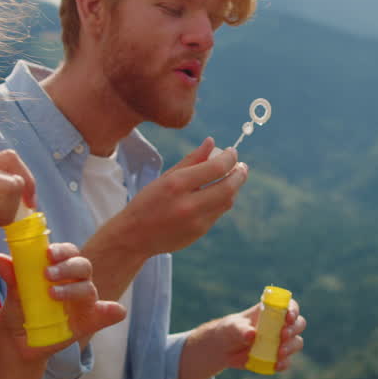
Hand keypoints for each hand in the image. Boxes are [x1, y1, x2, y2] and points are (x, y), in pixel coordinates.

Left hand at [0, 242, 125, 359]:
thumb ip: (12, 276)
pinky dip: (112, 312)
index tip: (48, 253)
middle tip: (48, 274)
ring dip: (74, 289)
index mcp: (59, 270)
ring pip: (88, 288)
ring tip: (53, 295)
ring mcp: (83, 303)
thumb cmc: (19, 312)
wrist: (18, 343)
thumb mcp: (14, 294)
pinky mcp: (88, 322)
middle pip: (82, 266)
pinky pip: (105, 315)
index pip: (68, 253)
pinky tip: (116, 311)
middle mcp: (74, 283)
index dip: (62, 250)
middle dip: (68, 267)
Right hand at [107, 137, 247, 257]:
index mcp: (177, 185)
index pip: (215, 168)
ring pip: (227, 201)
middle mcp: (188, 204)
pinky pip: (218, 213)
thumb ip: (191, 160)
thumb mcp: (166, 177)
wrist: (135, 236)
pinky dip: (221, 201)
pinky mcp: (199, 232)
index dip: (230, 158)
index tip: (233, 152)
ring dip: (232, 188)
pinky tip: (215, 195)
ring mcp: (196, 221)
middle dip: (239, 174)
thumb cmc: (148, 202)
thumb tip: (212, 142)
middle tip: (242, 167)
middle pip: (228, 187)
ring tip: (230, 179)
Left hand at [178, 298, 306, 378]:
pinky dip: (284, 363)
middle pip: (299, 324)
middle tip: (283, 335)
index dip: (293, 310)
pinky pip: (287, 361)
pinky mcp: (277, 357)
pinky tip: (276, 365)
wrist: (224, 348)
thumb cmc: (230, 330)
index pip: (290, 307)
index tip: (288, 317)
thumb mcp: (232, 326)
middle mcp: (280, 325)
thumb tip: (251, 335)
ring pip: (296, 342)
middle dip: (294, 330)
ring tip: (279, 353)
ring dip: (291, 347)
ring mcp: (280, 342)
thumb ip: (241, 329)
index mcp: (272, 312)